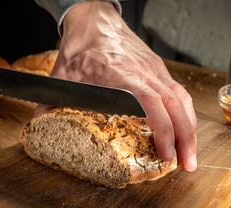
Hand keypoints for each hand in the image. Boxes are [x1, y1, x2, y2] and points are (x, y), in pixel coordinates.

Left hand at [37, 1, 196, 170]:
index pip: (151, 102)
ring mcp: (153, 68)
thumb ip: (51, 101)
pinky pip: (177, 91)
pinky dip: (184, 113)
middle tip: (186, 164)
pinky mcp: (156, 68)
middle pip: (175, 104)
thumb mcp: (63, 74)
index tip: (165, 153)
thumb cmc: (81, 46)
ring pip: (181, 98)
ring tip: (188, 152)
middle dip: (185, 137)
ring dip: (189, 127)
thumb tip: (41, 124)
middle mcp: (143, 71)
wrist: (94, 21)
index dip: (163, 129)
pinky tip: (182, 127)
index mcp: (121, 74)